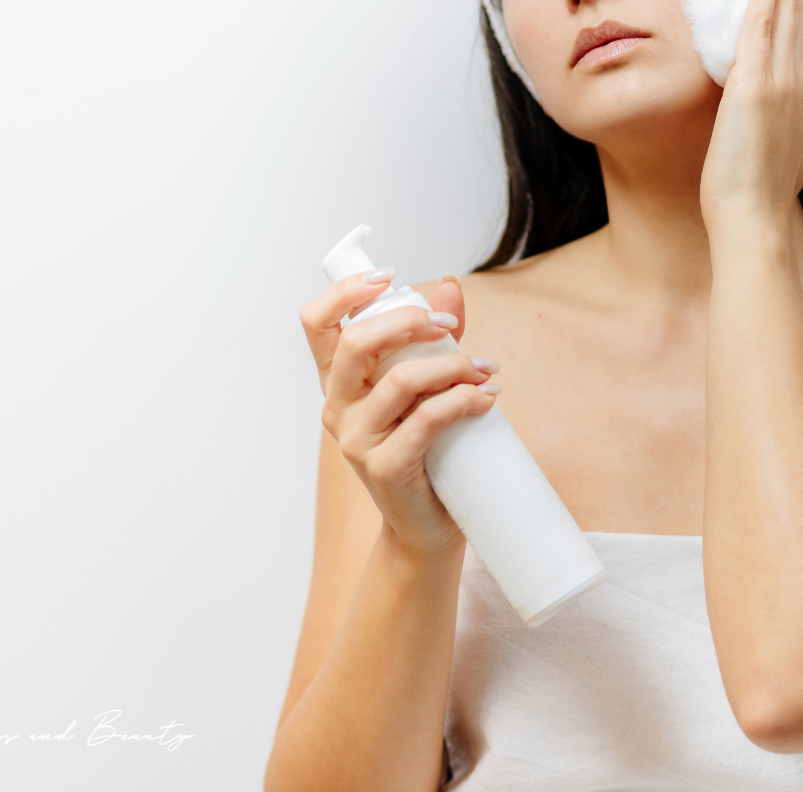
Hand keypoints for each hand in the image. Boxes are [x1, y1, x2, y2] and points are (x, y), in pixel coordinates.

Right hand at [299, 272, 498, 557]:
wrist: (426, 524)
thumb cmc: (425, 448)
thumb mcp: (426, 384)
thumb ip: (434, 336)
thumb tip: (449, 286)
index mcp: (338, 380)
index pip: (316, 323)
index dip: (346, 292)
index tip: (390, 277)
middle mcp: (336, 406)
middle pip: (355, 342)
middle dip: (409, 321)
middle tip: (451, 328)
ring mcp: (355, 439)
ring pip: (400, 380)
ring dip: (453, 365)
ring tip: (485, 370)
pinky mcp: (384, 467)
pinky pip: (426, 420)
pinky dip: (463, 401)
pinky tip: (486, 398)